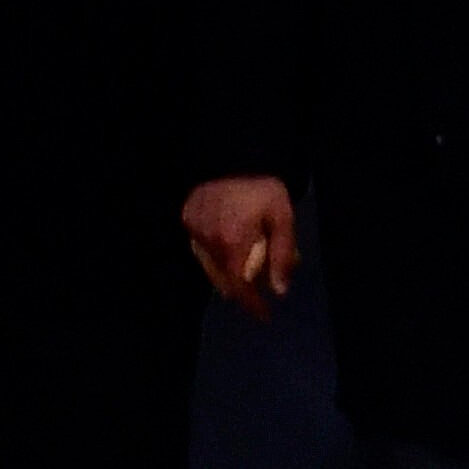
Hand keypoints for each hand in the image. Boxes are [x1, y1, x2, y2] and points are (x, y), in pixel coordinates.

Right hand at [182, 177, 299, 320]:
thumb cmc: (262, 186)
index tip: (265, 315)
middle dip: (243, 289)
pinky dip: (215, 256)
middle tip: (261, 289)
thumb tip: (279, 291)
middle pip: (223, 281)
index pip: (239, 287)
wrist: (233, 153)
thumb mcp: (282, 218)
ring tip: (246, 270)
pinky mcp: (187, 219)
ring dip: (228, 274)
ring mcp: (194, 231)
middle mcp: (208, 242)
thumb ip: (282, 255)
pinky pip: (201, 249)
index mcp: (232, 243)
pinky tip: (228, 250)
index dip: (252, 305)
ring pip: (210, 267)